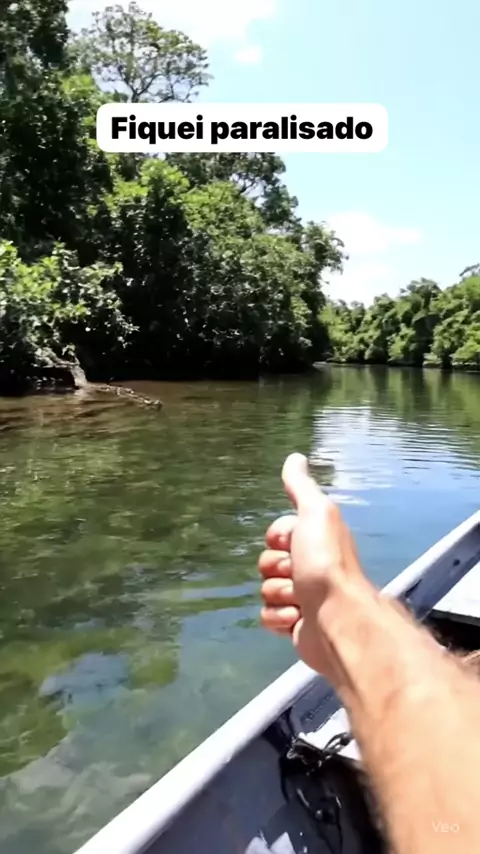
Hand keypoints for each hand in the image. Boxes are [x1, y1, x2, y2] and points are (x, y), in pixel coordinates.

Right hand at [259, 453, 374, 679]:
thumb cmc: (327, 563)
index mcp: (316, 540)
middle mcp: (310, 566)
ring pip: (265, 589)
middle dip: (278, 568)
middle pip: (267, 560)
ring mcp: (302, 598)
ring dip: (280, 594)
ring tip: (301, 599)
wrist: (339, 618)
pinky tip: (297, 618)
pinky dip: (279, 617)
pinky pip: (267, 616)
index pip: (276, 533)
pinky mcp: (294, 626)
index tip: (293, 542)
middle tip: (299, 574)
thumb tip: (295, 457)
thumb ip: (301, 488)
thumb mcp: (315, 514)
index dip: (279, 537)